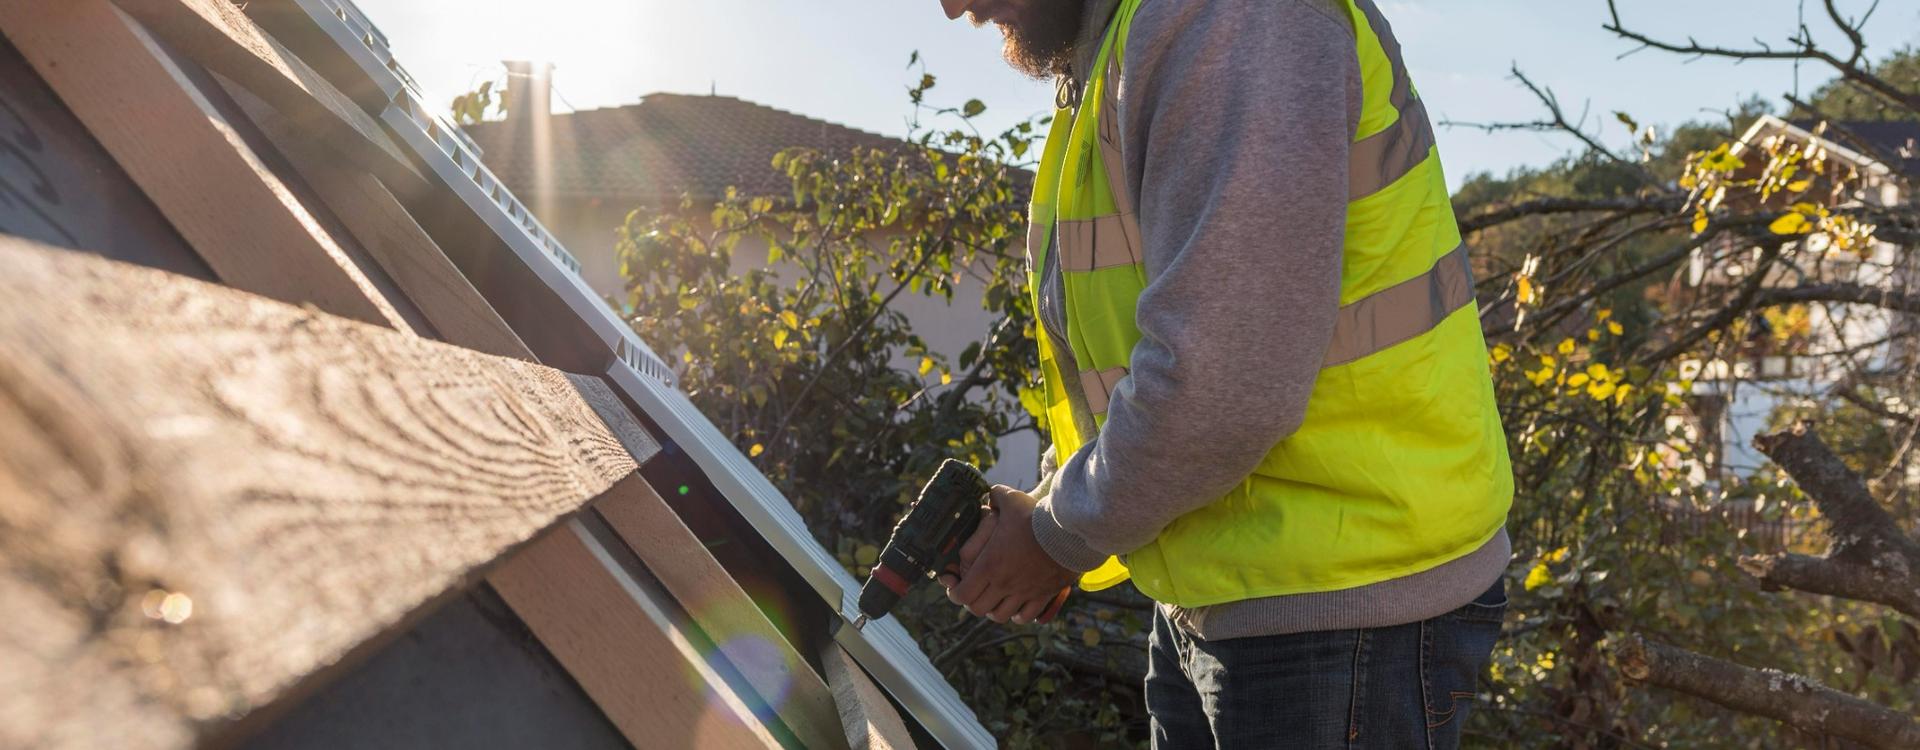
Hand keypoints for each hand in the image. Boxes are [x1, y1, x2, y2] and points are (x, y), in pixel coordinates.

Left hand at [939, 486, 1075, 624]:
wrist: (1069, 532)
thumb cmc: (1037, 517)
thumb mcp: (1011, 500)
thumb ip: (996, 495)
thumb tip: (990, 494)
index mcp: (989, 565)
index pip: (962, 594)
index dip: (954, 592)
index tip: (955, 585)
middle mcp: (1003, 584)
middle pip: (978, 609)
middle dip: (972, 601)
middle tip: (975, 591)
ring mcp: (1024, 593)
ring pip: (1000, 616)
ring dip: (994, 609)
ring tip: (995, 599)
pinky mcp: (1043, 596)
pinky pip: (1026, 616)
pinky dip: (1018, 615)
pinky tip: (1018, 606)